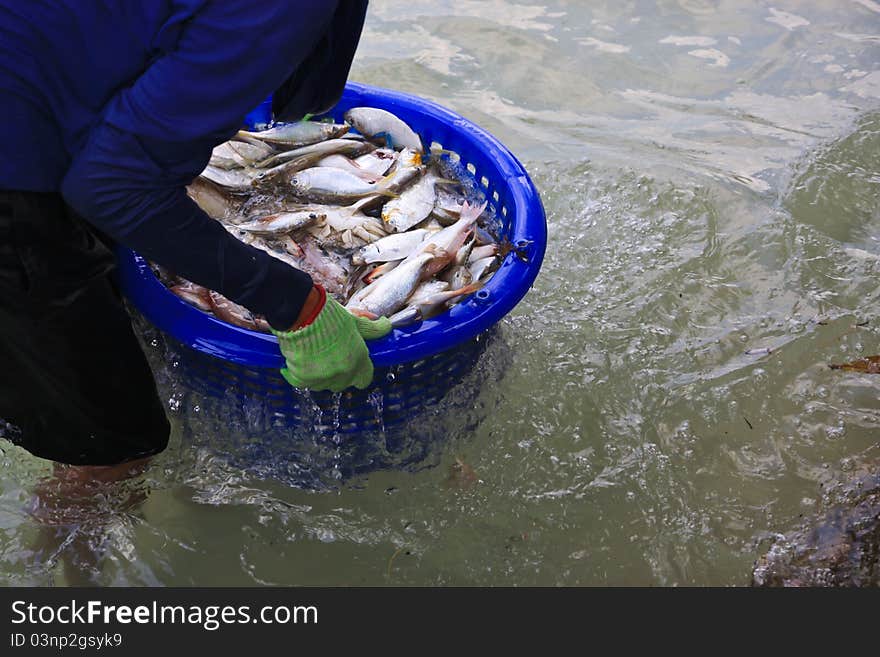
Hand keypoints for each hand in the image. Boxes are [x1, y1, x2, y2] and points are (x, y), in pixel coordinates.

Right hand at [272, 286, 390, 391]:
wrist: (300, 313)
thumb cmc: (329, 315)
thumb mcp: (354, 321)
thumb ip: (372, 329)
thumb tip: (386, 326)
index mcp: (358, 360)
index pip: (365, 378)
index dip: (360, 372)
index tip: (354, 364)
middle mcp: (342, 373)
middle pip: (343, 383)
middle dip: (339, 373)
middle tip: (331, 355)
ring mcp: (322, 378)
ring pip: (323, 384)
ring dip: (319, 374)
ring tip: (313, 355)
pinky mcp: (302, 379)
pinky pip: (302, 382)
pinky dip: (299, 373)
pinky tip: (298, 359)